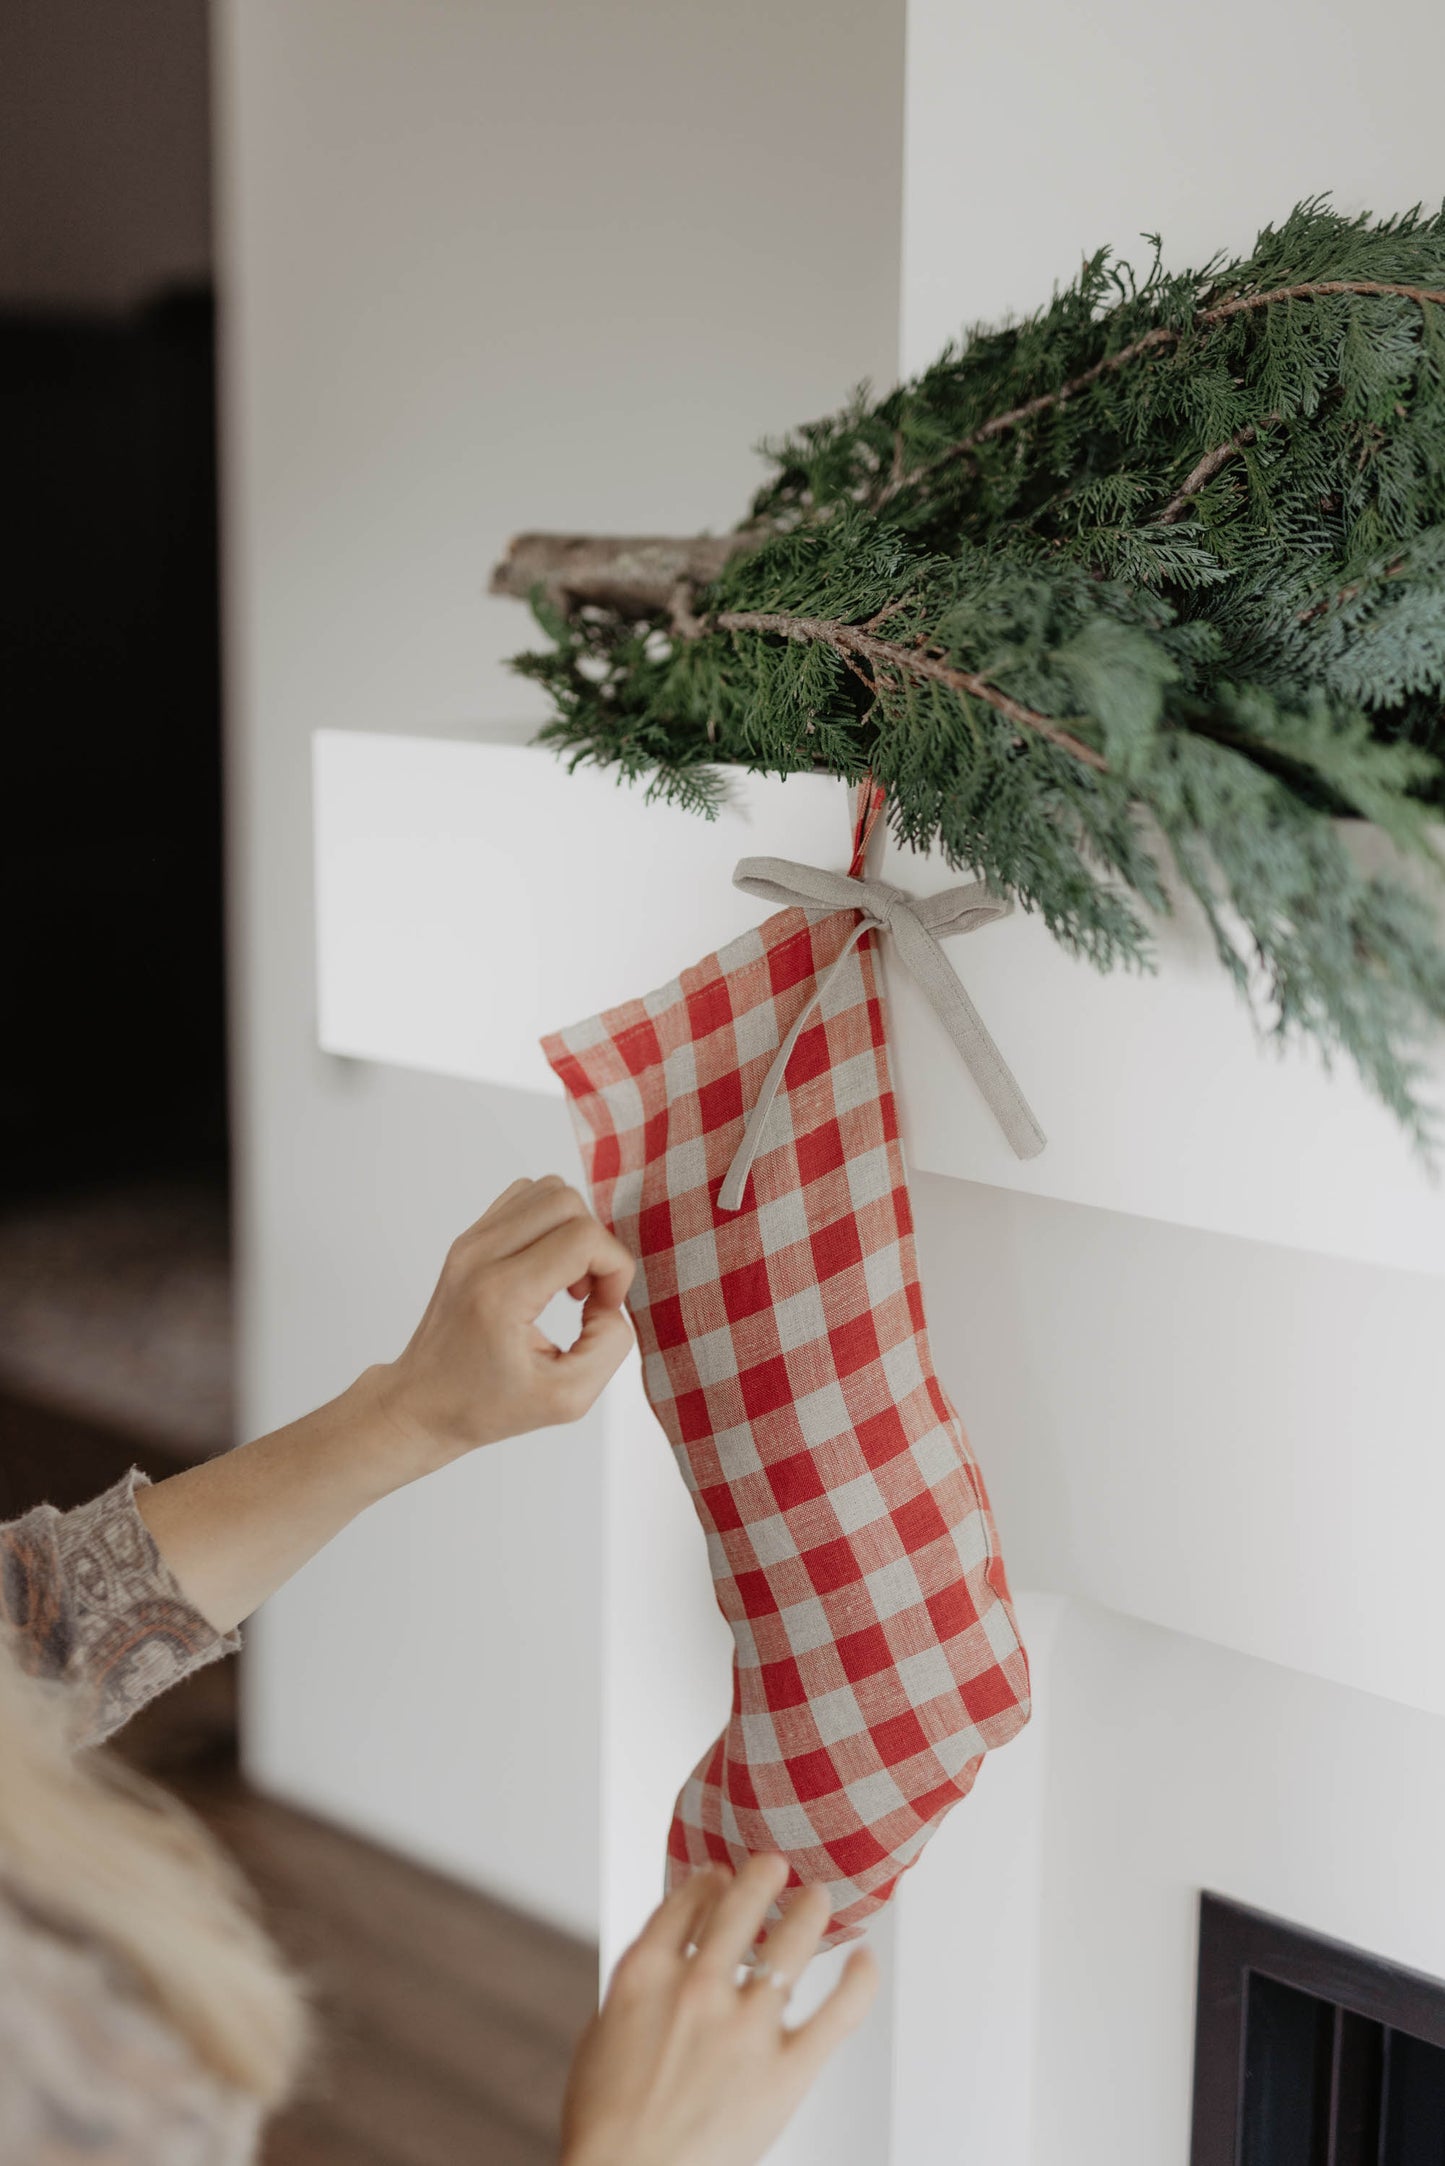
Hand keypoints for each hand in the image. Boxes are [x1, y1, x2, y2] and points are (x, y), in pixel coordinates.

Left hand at [373, 1175, 635, 1475]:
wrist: (421, 1403)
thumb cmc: (484, 1406)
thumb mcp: (565, 1400)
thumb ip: (608, 1347)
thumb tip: (612, 1304)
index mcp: (502, 1294)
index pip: (582, 1238)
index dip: (614, 1268)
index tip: (604, 1309)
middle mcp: (480, 1255)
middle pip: (567, 1202)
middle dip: (597, 1245)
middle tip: (590, 1293)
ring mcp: (469, 1242)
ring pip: (547, 1190)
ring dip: (574, 1230)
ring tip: (568, 1280)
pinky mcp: (467, 1240)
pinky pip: (524, 1199)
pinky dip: (551, 1225)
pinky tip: (548, 1269)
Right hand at [561, 1856, 877, 2165]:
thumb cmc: (603, 2126)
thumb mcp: (600, 2037)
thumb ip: (637, 1991)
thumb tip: (663, 1964)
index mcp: (645, 1973)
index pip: (686, 1902)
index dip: (707, 1882)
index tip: (718, 1875)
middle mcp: (698, 1986)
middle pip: (740, 1906)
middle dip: (762, 1877)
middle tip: (776, 1864)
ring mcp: (744, 2026)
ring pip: (792, 1944)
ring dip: (810, 1912)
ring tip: (819, 1898)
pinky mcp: (785, 2072)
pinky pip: (837, 2014)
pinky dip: (859, 1982)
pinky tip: (865, 1961)